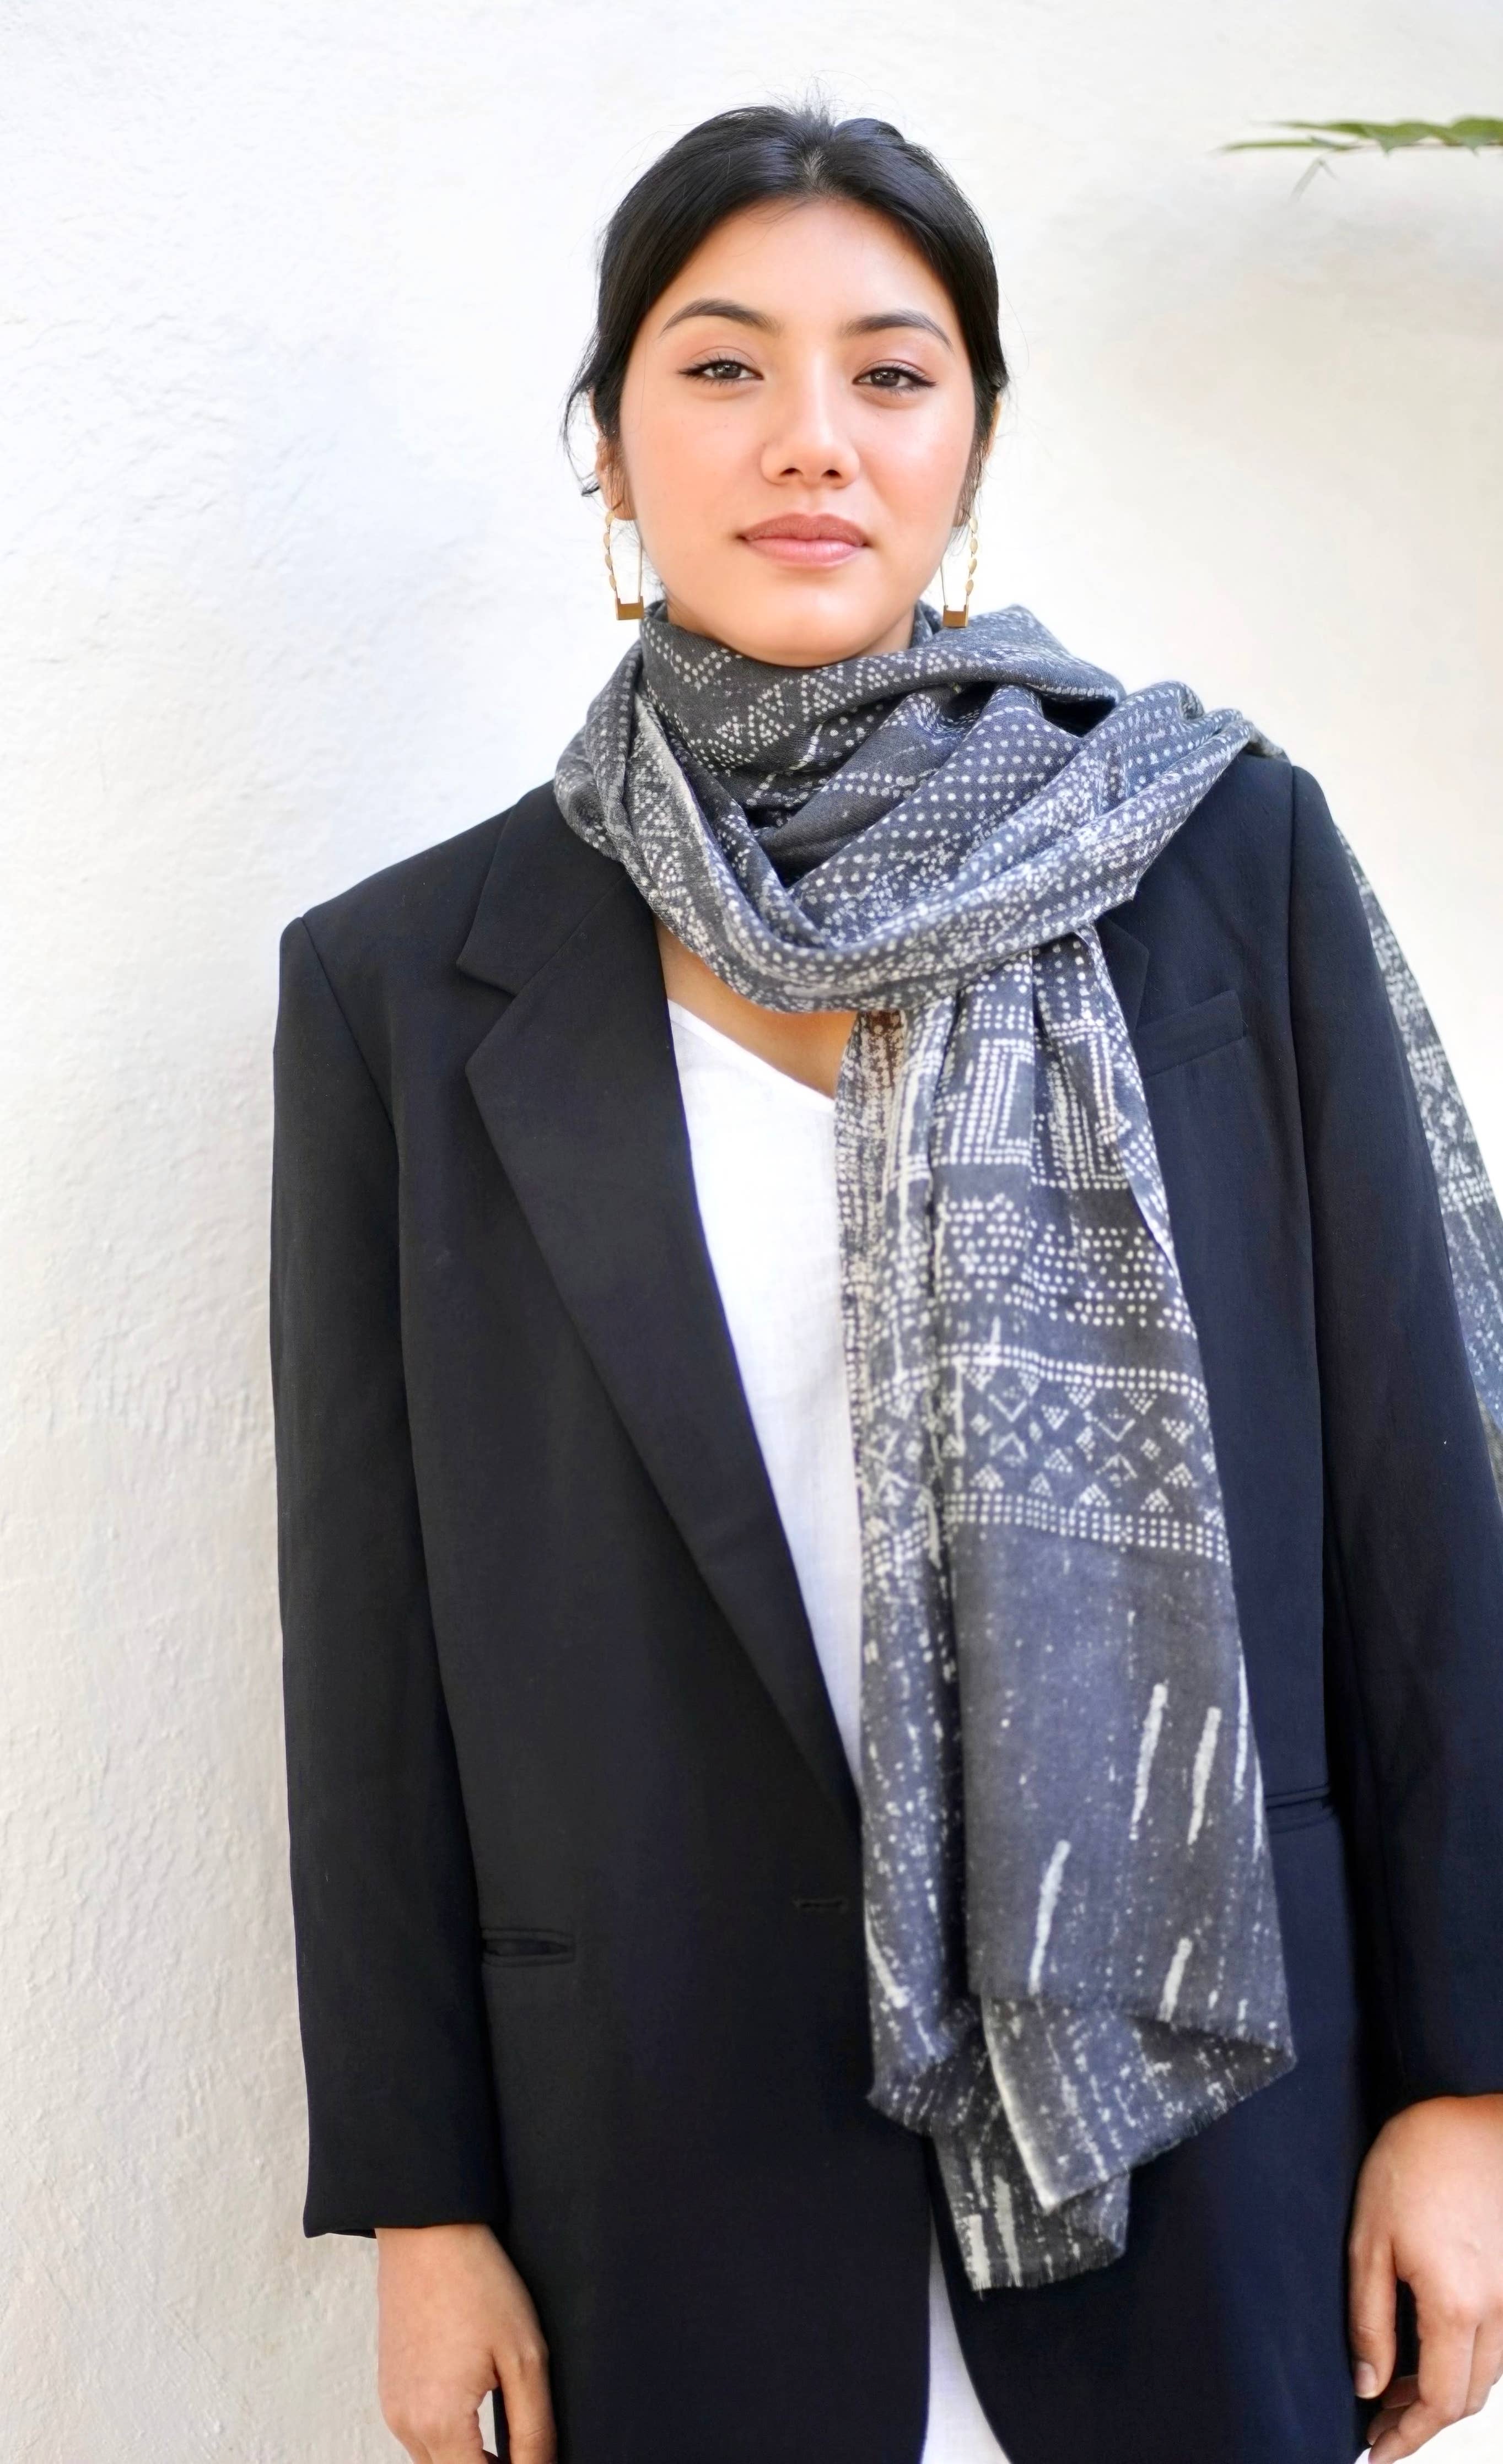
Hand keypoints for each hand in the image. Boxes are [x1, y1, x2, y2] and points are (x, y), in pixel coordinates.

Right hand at [375, 2220, 555, 2463]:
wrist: (427, 2231)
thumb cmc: (478, 2285)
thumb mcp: (524, 2358)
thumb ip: (534, 2430)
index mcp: (439, 2423)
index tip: (537, 2461)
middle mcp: (406, 2425)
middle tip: (525, 2455)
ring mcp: (393, 2407)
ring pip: (434, 2463)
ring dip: (468, 2460)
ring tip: (507, 2442)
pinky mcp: (390, 2390)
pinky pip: (420, 2436)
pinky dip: (449, 2439)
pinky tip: (477, 2408)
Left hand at [1349, 2092, 1502, 2459]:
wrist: (1476, 2122)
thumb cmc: (1418, 2162)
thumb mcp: (1370, 2239)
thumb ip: (1369, 2318)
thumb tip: (1368, 2384)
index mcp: (1456, 2305)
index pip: (1438, 2402)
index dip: (1407, 2436)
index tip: (1377, 2454)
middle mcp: (1496, 2311)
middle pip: (1466, 2396)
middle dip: (1421, 2422)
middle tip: (1378, 2427)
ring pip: (1486, 2374)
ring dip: (1443, 2393)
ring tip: (1393, 2392)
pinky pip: (1496, 2342)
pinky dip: (1464, 2361)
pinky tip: (1428, 2351)